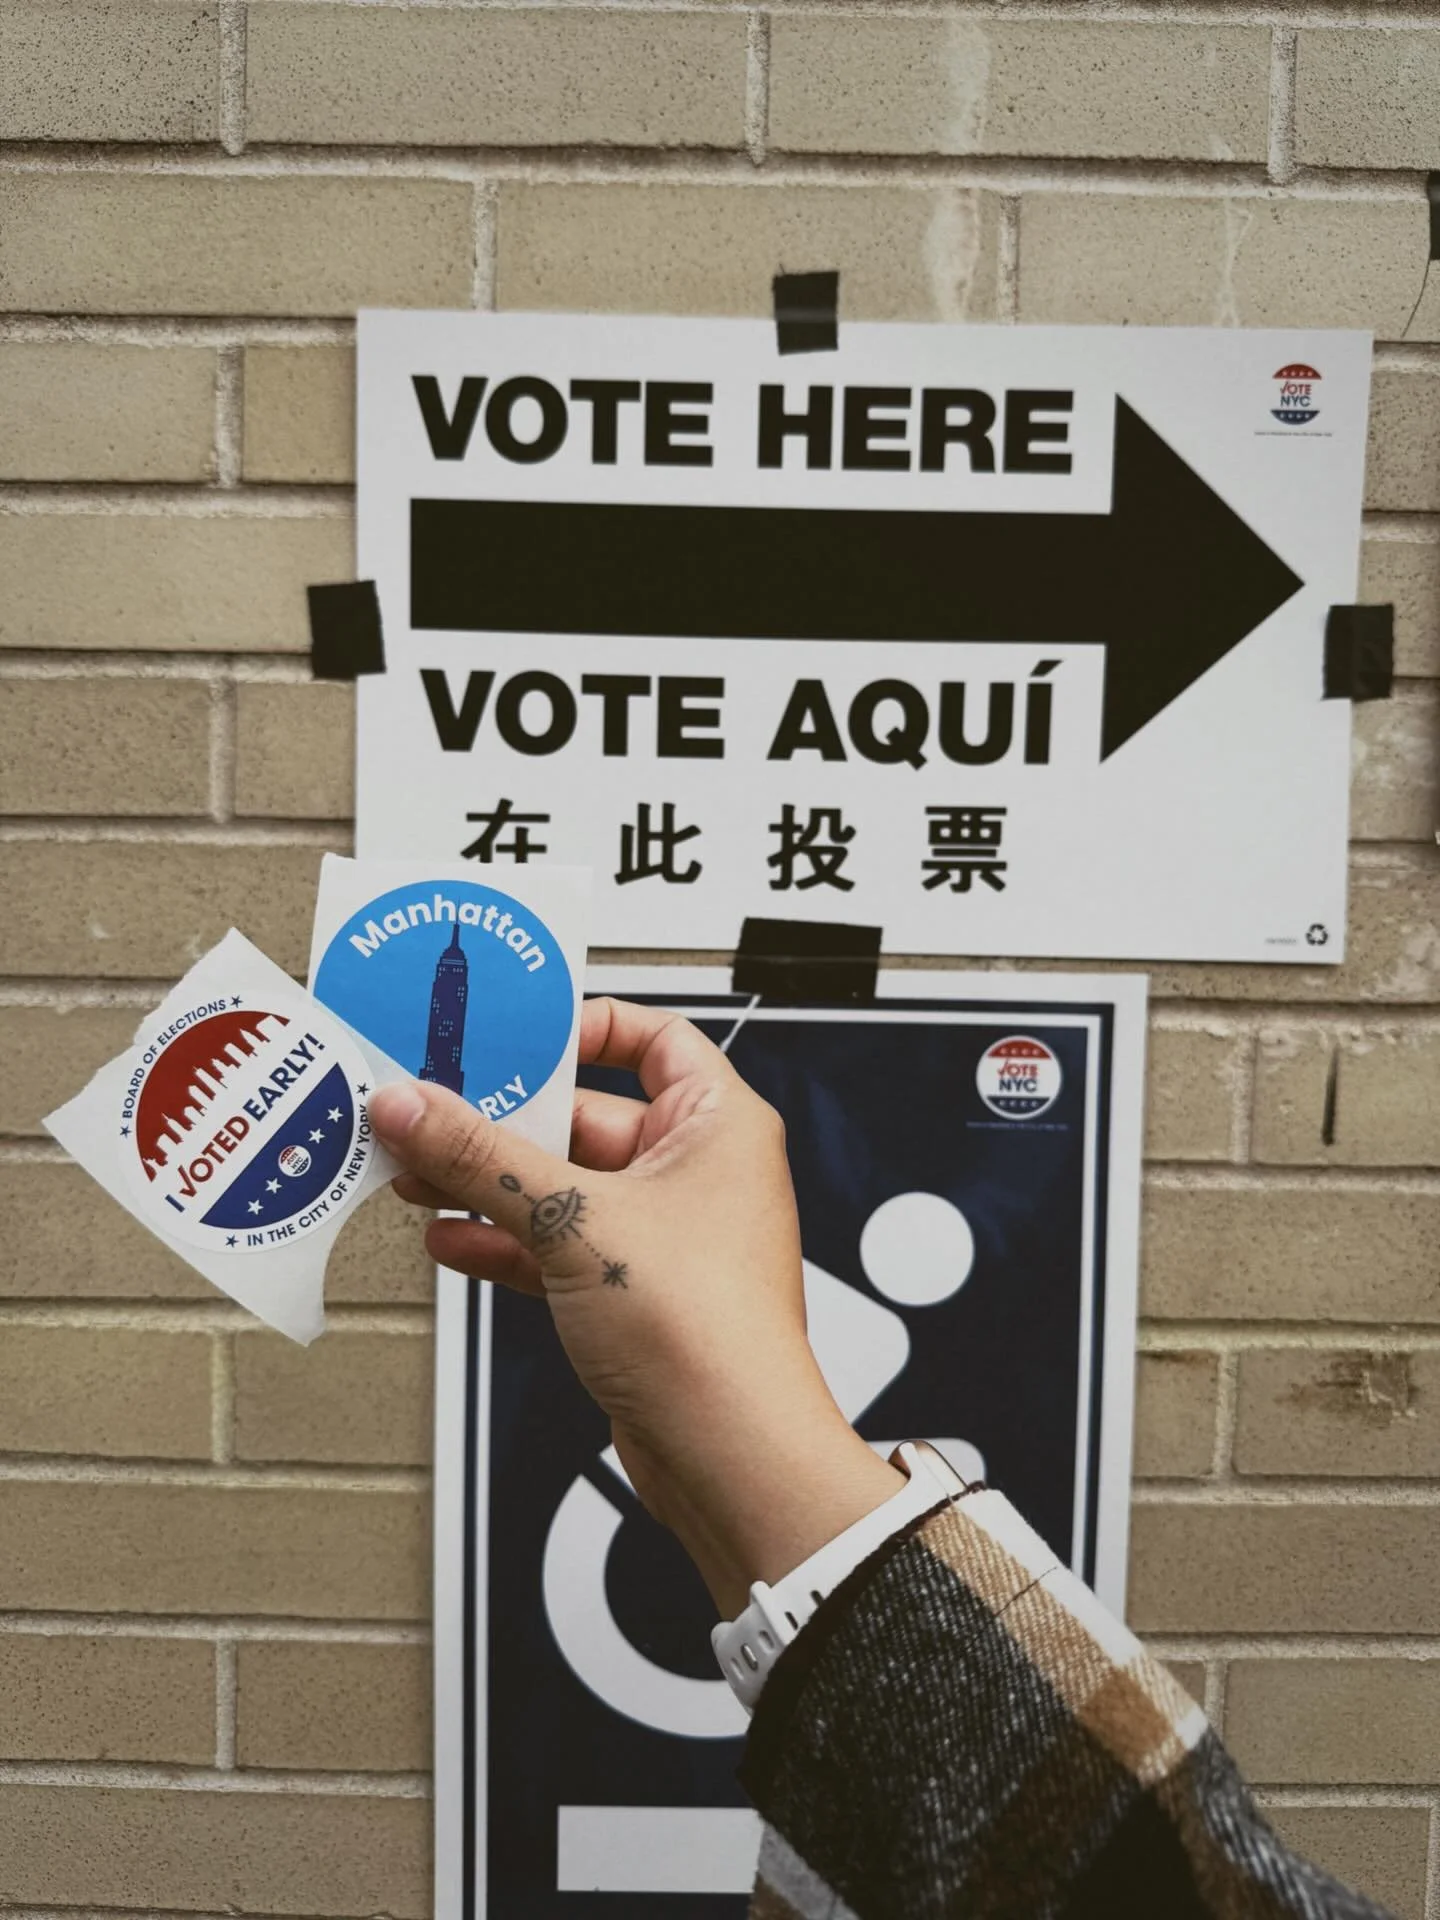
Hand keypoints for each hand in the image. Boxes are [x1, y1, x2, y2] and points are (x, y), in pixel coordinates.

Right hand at [369, 997, 900, 1615]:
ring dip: (489, 1184)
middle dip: (502, 1120)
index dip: (581, 1026)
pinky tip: (450, 1240)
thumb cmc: (710, 1334)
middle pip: (585, 1115)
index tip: (512, 1033)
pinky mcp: (631, 1294)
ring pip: (561, 1187)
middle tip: (430, 1109)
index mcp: (718, 1124)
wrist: (728, 1455)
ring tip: (417, 1173)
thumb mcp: (574, 1221)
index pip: (652, 1037)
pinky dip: (504, 1242)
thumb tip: (416, 1106)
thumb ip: (482, 1159)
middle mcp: (697, 1172)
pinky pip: (556, 1246)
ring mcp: (663, 1235)